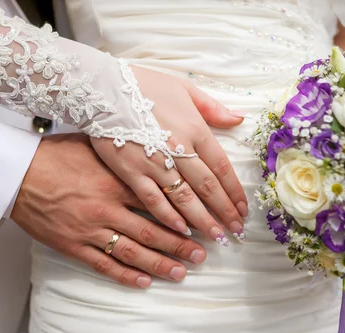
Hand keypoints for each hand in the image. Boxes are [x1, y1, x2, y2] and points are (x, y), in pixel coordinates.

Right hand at [11, 133, 206, 287]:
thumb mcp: (94, 147)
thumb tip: (153, 154)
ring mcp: (90, 230)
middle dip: (180, 246)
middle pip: (152, 231)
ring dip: (160, 264)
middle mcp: (107, 209)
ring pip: (133, 252)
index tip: (201, 224)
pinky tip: (144, 282)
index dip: (183, 216)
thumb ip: (124, 156)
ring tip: (181, 272)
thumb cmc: (53, 155)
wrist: (14, 173)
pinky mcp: (72, 246)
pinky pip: (103, 265)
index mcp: (116, 182)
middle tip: (202, 254)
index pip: (158, 202)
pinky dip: (125, 276)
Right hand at [91, 66, 247, 245]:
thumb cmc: (144, 85)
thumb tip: (239, 119)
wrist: (101, 86)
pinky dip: (169, 217)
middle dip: (224, 212)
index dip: (235, 191)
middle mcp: (179, 149)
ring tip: (217, 237)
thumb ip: (212, 107)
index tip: (243, 209)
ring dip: (203, 220)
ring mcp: (154, 163)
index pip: (222, 168)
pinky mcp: (130, 172)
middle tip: (236, 231)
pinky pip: (153, 200)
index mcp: (194, 129)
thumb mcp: (184, 87)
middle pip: (208, 188)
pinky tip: (182, 231)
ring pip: (185, 198)